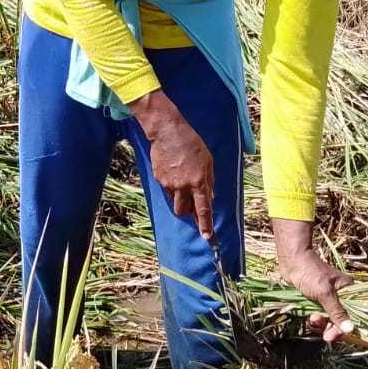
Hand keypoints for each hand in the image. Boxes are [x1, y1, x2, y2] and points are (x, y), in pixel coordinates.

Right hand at [126, 90, 214, 238]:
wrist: (167, 132)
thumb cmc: (191, 143)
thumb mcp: (208, 161)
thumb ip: (209, 181)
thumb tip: (209, 197)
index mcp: (199, 181)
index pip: (203, 209)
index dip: (205, 224)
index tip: (206, 236)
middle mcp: (183, 186)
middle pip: (183, 211)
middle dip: (187, 211)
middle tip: (191, 202)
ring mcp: (169, 183)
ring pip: (174, 200)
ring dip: (180, 196)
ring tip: (181, 178)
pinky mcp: (159, 178)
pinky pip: (167, 188)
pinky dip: (171, 184)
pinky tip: (173, 169)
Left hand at [278, 251, 356, 342]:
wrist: (292, 262)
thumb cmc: (311, 272)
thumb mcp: (325, 293)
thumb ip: (337, 312)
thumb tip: (350, 329)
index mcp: (350, 291)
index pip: (357, 313)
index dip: (350, 326)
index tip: (341, 335)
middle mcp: (342, 297)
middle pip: (343, 320)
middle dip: (333, 328)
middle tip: (326, 336)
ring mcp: (329, 300)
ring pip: (330, 320)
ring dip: (322, 324)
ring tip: (313, 319)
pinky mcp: (317, 302)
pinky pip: (320, 317)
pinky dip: (315, 320)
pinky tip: (309, 318)